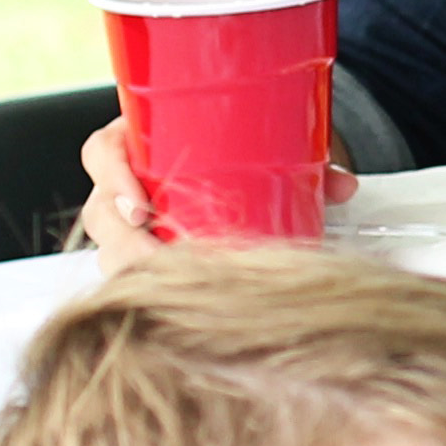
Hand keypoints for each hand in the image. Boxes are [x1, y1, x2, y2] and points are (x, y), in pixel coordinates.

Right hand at [74, 122, 352, 267]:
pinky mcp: (147, 252)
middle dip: (125, 244)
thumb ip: (305, 157)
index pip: (104, 153)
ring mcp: (132, 221)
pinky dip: (150, 290)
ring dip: (137, 274)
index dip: (113, 176)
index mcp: (141, 139)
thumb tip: (343, 187)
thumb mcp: (269, 138)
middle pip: (102, 214)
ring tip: (173, 290)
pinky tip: (175, 307)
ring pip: (111, 251)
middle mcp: (127, 181)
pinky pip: (133, 274)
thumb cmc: (239, 143)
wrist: (244, 155)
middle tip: (161, 262)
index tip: (139, 202)